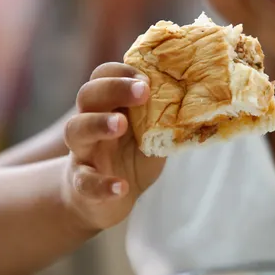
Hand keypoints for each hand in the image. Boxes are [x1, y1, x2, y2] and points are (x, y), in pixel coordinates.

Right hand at [61, 63, 164, 231]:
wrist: (106, 201)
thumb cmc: (130, 156)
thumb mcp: (151, 132)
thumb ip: (163, 114)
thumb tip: (198, 93)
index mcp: (107, 105)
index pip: (103, 75)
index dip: (123, 72)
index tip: (147, 79)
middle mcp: (89, 122)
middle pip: (88, 95)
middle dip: (113, 88)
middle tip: (143, 91)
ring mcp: (82, 152)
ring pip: (75, 130)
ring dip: (98, 123)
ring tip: (121, 125)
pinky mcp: (81, 183)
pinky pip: (84, 181)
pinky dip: (101, 184)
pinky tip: (121, 187)